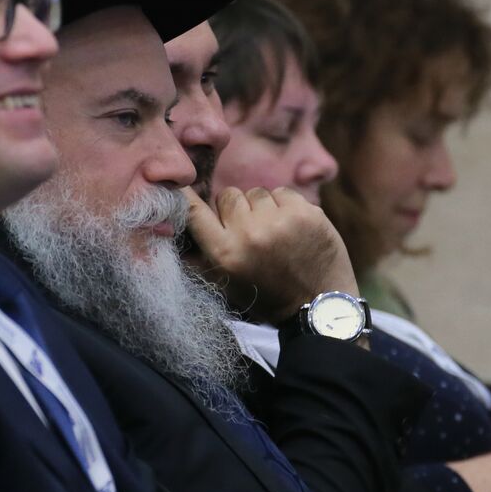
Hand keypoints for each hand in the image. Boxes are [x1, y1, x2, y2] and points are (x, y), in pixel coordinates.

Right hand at [184, 186, 358, 324]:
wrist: (318, 306)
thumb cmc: (267, 296)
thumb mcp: (226, 285)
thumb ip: (200, 257)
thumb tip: (172, 226)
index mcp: (225, 254)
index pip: (194, 211)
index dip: (184, 195)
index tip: (179, 185)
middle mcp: (250, 234)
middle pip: (228, 195)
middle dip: (235, 209)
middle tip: (248, 230)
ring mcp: (281, 221)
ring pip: (256, 192)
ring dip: (262, 207)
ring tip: (273, 231)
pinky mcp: (308, 213)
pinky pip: (283, 192)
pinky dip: (285, 206)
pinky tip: (291, 227)